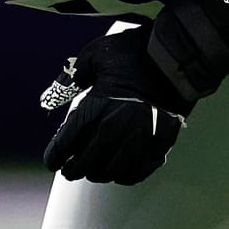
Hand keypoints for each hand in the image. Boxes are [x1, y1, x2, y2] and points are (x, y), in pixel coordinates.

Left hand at [42, 26, 191, 184]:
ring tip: (94, 171)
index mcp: (95, 108)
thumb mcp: (95, 55)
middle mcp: (115, 129)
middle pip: (86, 163)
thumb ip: (74, 76)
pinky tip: (119, 171)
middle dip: (73, 169)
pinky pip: (136, 172)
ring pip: (110, 172)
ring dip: (98, 174)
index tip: (52, 161)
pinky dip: (124, 176)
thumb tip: (55, 95)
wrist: (177, 57)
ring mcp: (138, 140)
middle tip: (69, 170)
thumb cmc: (136, 53)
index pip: (66, 143)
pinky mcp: (159, 145)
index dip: (55, 156)